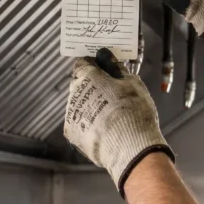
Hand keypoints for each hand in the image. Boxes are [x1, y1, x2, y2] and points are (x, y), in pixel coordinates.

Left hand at [64, 49, 174, 193]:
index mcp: (87, 77)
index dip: (94, 64)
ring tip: (110, 115)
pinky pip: (78, 123)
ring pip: (78, 104)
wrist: (128, 146)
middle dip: (91, 85)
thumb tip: (108, 57)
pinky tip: (104, 128)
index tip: (104, 68)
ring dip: (89, 105)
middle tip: (111, 93)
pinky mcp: (72, 134)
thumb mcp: (131, 83)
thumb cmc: (133, 111)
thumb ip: (116, 68)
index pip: (83, 62)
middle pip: (79, 83)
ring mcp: (71, 115)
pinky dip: (88, 123)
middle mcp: (73, 94)